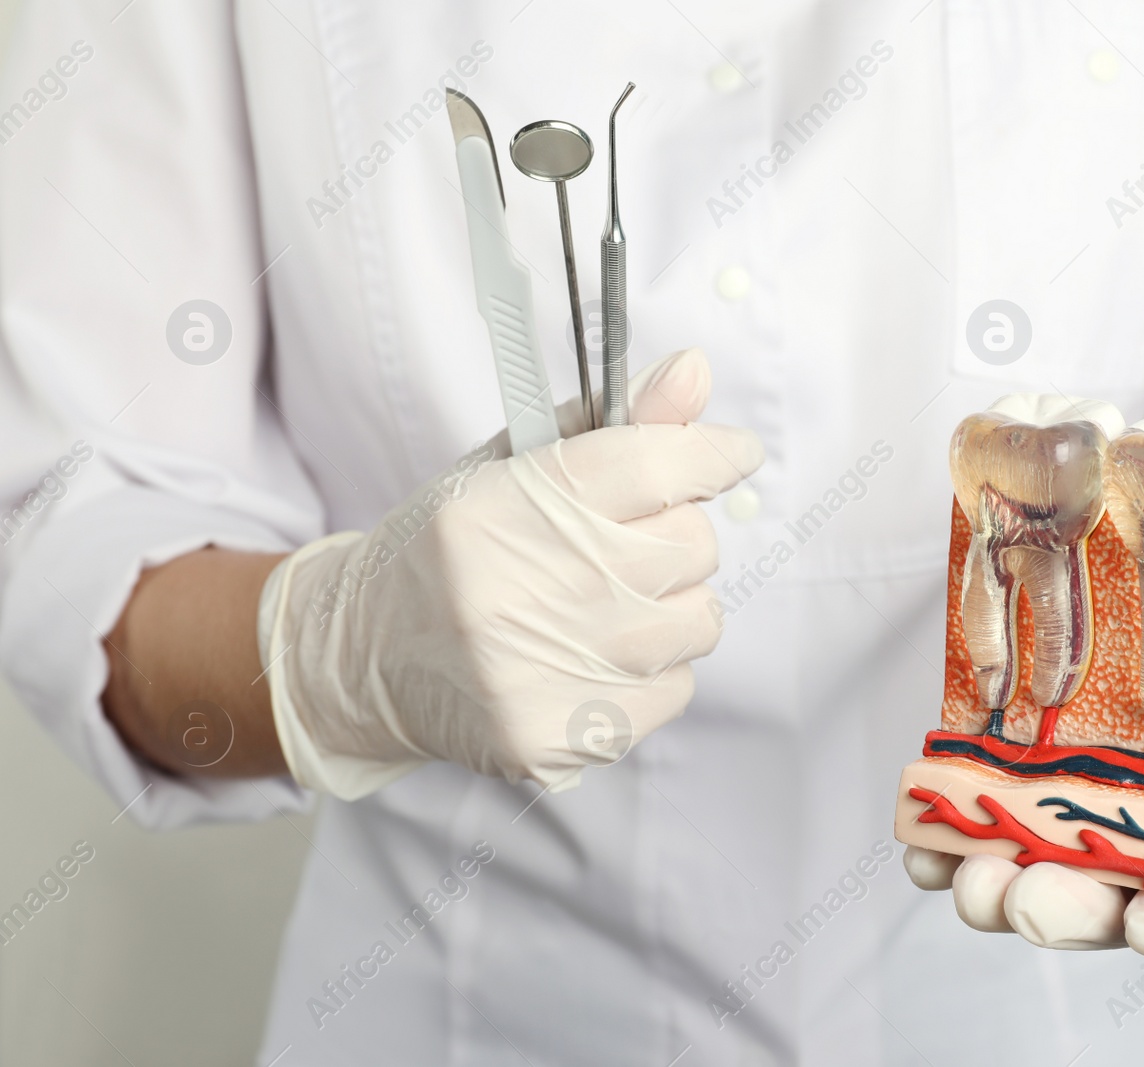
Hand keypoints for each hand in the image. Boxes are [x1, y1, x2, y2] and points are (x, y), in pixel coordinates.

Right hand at [257, 348, 762, 798]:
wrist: (368, 656)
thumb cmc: (454, 551)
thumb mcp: (510, 467)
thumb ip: (613, 423)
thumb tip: (696, 369)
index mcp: (505, 505)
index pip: (651, 465)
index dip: (711, 454)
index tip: (735, 453)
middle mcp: (521, 590)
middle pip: (690, 545)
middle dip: (677, 536)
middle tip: (625, 544)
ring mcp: (539, 672)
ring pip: (697, 620)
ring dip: (672, 606)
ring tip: (607, 604)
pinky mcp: (555, 739)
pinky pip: (675, 689)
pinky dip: (651, 670)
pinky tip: (591, 657)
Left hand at [904, 405, 1143, 956]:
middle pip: (1127, 889)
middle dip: (1073, 909)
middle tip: (1021, 903)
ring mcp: (1091, 784)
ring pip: (1052, 866)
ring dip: (1004, 886)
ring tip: (963, 878)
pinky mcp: (1027, 753)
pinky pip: (988, 815)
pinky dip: (951, 839)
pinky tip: (919, 841)